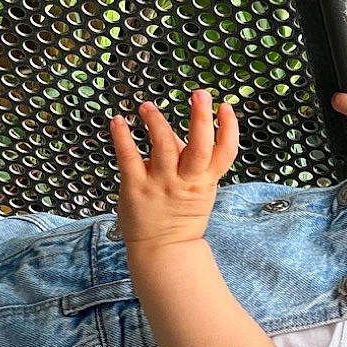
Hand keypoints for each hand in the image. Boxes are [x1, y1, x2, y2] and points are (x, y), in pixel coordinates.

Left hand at [110, 91, 238, 251]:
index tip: (225, 107)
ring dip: (156, 123)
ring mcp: (160, 185)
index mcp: (204, 182)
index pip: (225, 153)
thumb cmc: (181, 218)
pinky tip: (118, 121)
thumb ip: (193, 164)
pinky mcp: (135, 188)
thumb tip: (178, 134)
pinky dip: (123, 138)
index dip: (228, 129)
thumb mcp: (199, 192)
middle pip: (199, 147)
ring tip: (147, 106)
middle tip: (200, 95)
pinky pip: (129, 158)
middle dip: (201, 119)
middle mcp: (185, 182)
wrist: (163, 251)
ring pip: (163, 148)